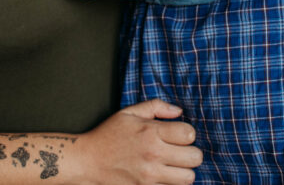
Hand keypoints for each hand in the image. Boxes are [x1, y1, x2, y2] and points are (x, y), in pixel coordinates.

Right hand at [73, 99, 201, 183]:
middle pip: (194, 157)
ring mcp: (150, 176)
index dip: (188, 133)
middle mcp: (153, 154)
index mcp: (150, 132)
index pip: (189, 134)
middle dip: (191, 153)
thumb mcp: (129, 113)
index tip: (178, 135)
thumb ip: (156, 106)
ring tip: (174, 166)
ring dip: (184, 171)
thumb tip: (179, 111)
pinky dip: (172, 183)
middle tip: (180, 151)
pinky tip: (164, 176)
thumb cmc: (109, 134)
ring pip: (188, 177)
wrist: (88, 161)